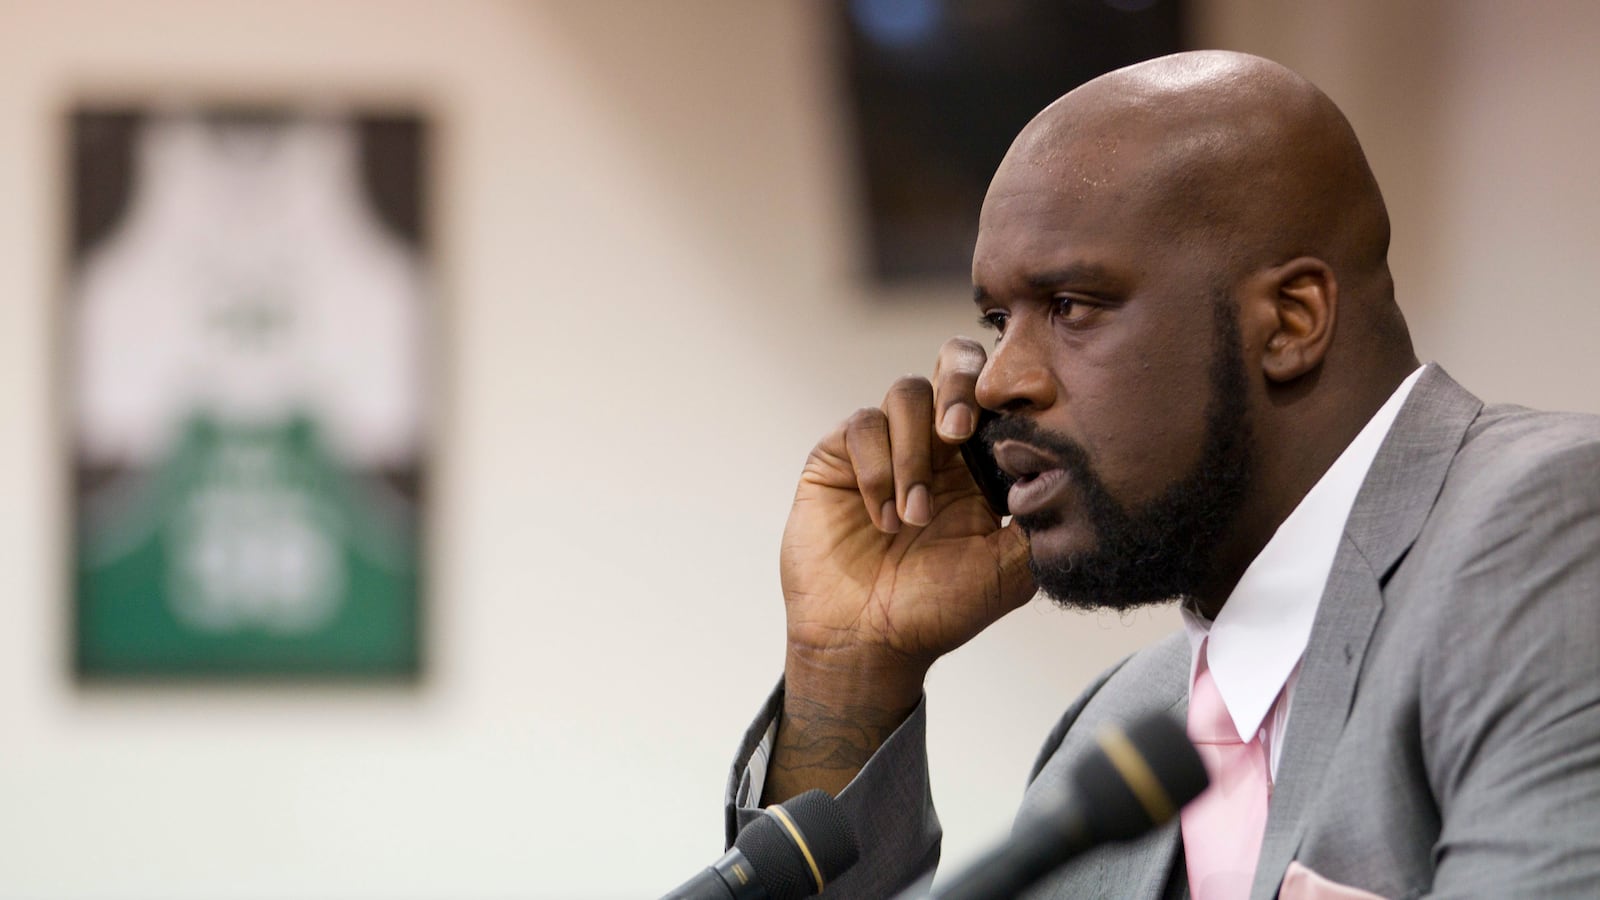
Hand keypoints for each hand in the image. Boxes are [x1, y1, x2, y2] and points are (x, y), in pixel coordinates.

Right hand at [765, 338, 1035, 801]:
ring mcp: (886, 444)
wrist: (865, 641)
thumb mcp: (1008, 571)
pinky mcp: (840, 455)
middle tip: (958, 430)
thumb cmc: (938, 609)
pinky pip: (862, 426)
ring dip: (913, 455)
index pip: (998, 396)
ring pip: (905, 393)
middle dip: (958, 386)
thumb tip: (1072, 473)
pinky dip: (876, 470)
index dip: (1005, 395)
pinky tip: (883, 520)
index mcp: (980, 462)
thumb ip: (1041, 522)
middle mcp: (935, 444)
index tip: (1006, 432)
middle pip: (953, 364)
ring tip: (913, 518)